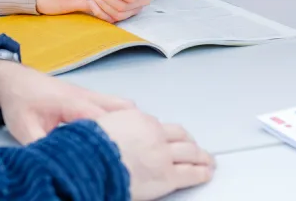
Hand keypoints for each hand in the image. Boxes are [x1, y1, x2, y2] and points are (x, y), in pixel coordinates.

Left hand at [0, 59, 133, 143]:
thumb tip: (56, 164)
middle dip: (130, 126)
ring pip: (121, 104)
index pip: (102, 119)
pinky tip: (115, 134)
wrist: (13, 80)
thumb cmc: (19, 101)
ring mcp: (89, 95)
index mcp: (72, 103)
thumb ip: (43, 147)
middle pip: (123, 107)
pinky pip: (113, 105)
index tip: (119, 153)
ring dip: (127, 121)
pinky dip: (120, 117)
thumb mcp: (24, 130)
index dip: (112, 136)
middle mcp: (86, 96)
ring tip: (126, 142)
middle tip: (132, 147)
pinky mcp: (88, 97)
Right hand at [96, 109, 214, 199]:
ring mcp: (162, 155)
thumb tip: (109, 127)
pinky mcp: (167, 176)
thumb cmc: (88, 149)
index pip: (158, 125)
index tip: (168, 137)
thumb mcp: (97, 125)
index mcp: (137, 120)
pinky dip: (201, 173)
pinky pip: (190, 173)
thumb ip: (112, 125)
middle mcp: (154, 134)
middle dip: (189, 141)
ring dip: (201, 156)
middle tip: (194, 146)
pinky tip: (205, 173)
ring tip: (207, 160)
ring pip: (190, 152)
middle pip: (180, 136)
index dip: (165, 133)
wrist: (90, 164)